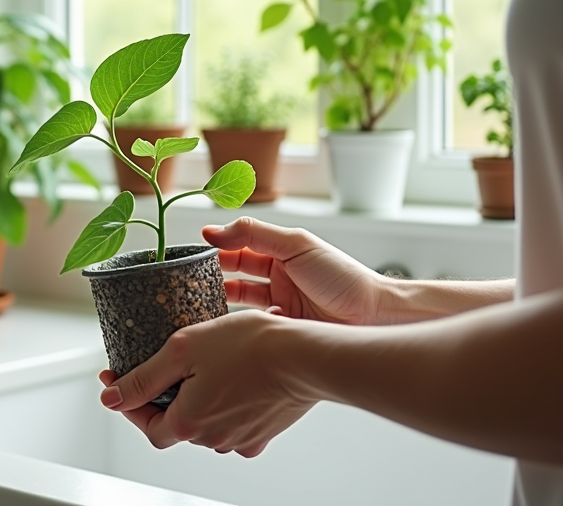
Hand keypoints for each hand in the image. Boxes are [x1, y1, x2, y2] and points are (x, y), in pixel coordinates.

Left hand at [98, 309, 315, 455]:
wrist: (305, 356)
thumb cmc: (250, 346)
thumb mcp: (183, 349)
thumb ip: (144, 378)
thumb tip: (111, 398)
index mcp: (188, 423)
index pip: (145, 423)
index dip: (128, 401)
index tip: (117, 376)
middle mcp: (213, 440)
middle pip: (175, 422)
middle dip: (166, 395)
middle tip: (166, 364)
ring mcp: (241, 439)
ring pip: (205, 421)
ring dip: (198, 395)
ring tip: (204, 362)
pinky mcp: (263, 432)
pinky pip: (234, 420)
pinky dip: (226, 401)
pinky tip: (233, 375)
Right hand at [205, 217, 385, 324]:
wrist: (372, 317)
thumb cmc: (342, 277)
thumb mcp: (295, 245)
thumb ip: (253, 234)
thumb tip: (214, 230)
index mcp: (282, 253)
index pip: (240, 247)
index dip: (217, 248)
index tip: (193, 252)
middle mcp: (279, 277)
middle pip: (235, 274)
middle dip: (214, 276)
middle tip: (190, 281)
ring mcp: (280, 305)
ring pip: (241, 302)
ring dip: (224, 302)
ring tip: (203, 305)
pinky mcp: (282, 331)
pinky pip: (253, 325)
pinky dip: (244, 324)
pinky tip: (240, 325)